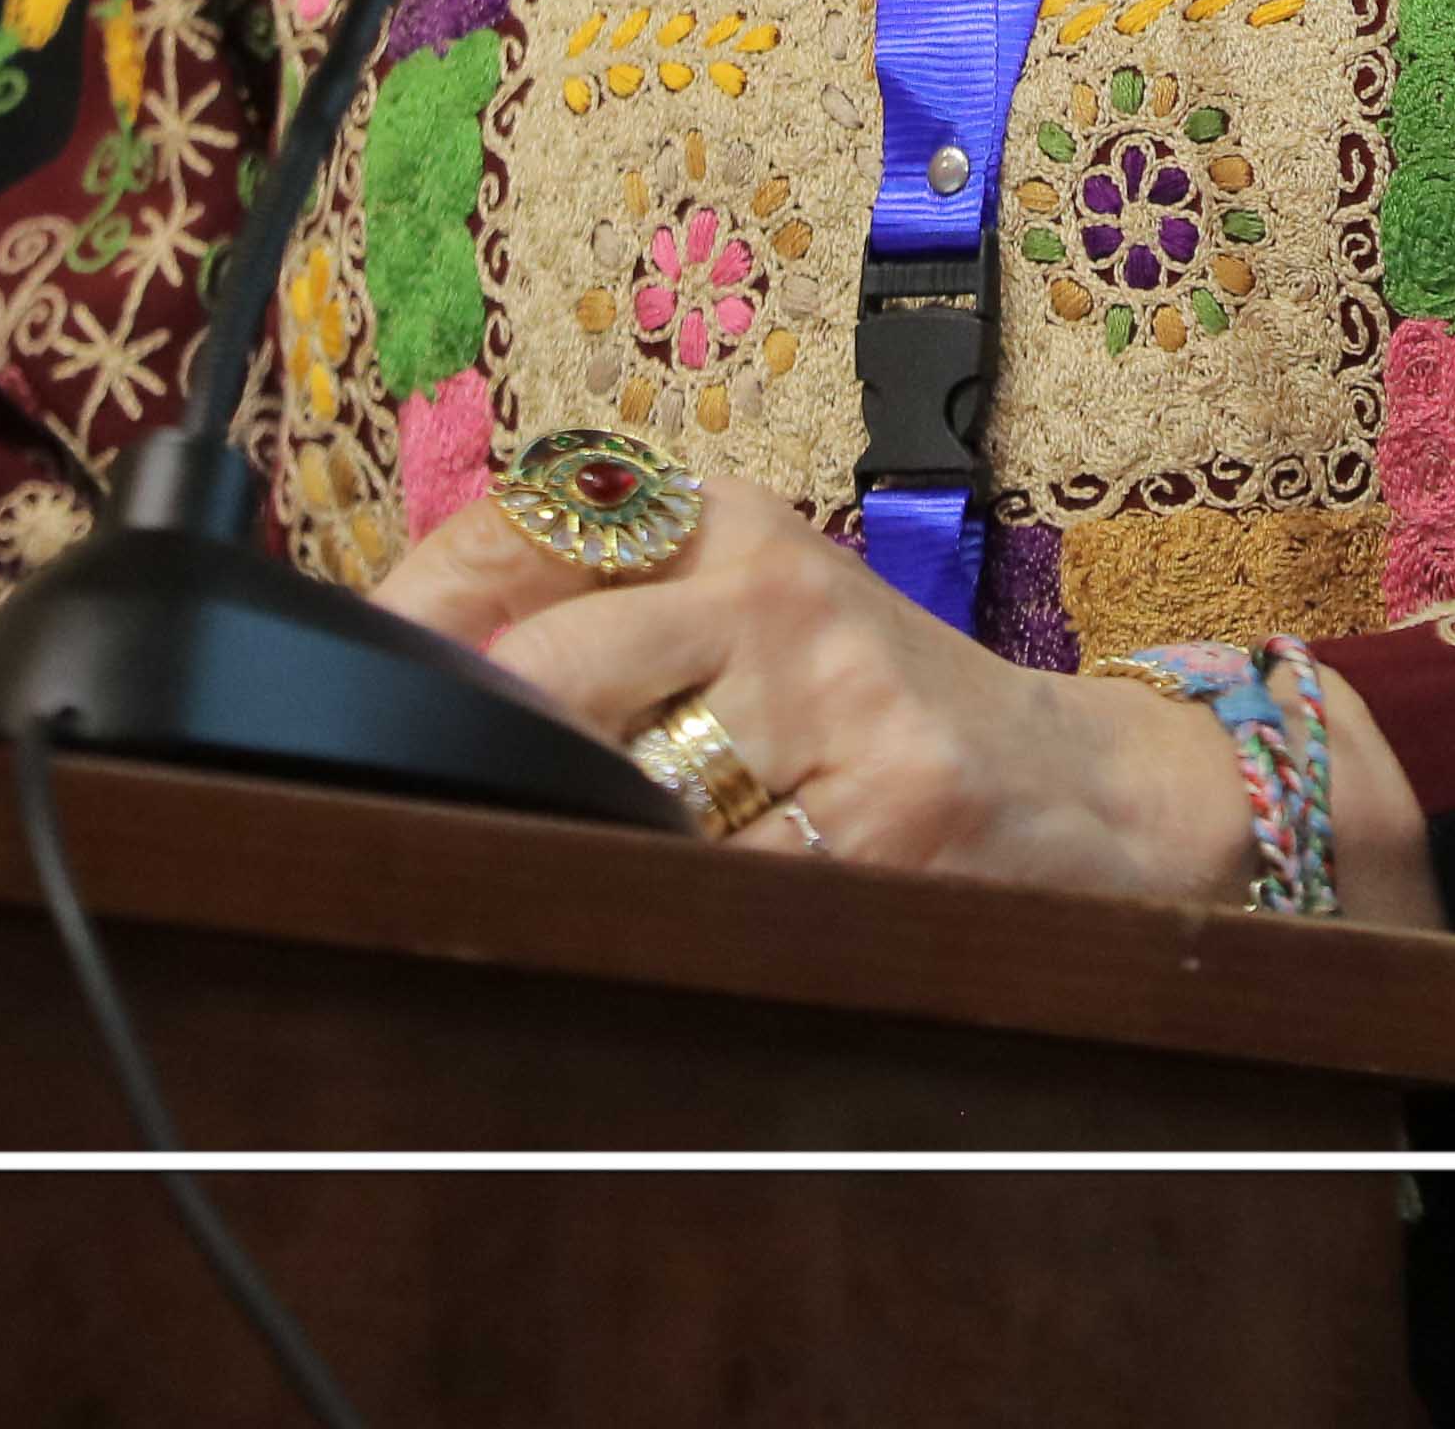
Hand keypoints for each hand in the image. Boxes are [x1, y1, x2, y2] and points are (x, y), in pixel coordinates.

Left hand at [378, 494, 1391, 913]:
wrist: (1096, 794)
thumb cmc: (884, 716)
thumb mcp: (754, 617)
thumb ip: (604, 619)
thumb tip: (396, 676)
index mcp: (730, 519)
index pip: (521, 531)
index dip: (416, 619)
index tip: (359, 691)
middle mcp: (777, 583)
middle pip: (541, 663)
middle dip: (464, 751)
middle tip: (400, 811)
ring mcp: (836, 696)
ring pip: (615, 777)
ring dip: (547, 841)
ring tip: (508, 881)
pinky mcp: (888, 809)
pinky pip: (715, 879)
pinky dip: (652, 916)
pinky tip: (633, 934)